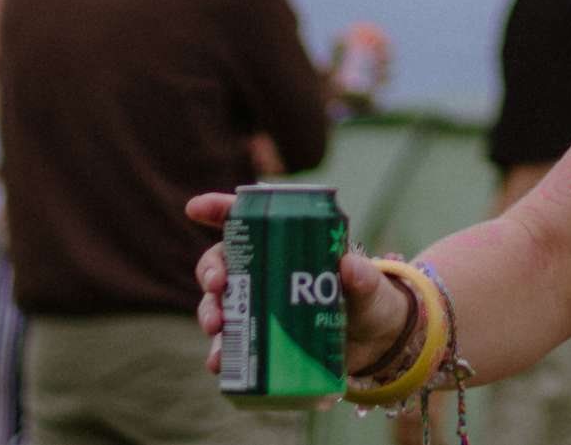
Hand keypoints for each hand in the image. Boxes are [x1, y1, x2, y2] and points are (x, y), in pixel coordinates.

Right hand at [186, 192, 416, 376]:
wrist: (375, 343)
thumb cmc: (369, 299)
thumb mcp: (370, 286)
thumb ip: (363, 277)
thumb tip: (349, 266)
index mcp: (288, 246)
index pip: (248, 221)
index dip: (219, 209)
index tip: (195, 207)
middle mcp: (265, 273)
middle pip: (223, 263)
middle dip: (210, 271)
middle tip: (217, 285)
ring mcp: (259, 307)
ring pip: (219, 303)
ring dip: (210, 312)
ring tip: (216, 327)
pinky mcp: (260, 339)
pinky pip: (231, 343)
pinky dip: (220, 352)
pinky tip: (218, 362)